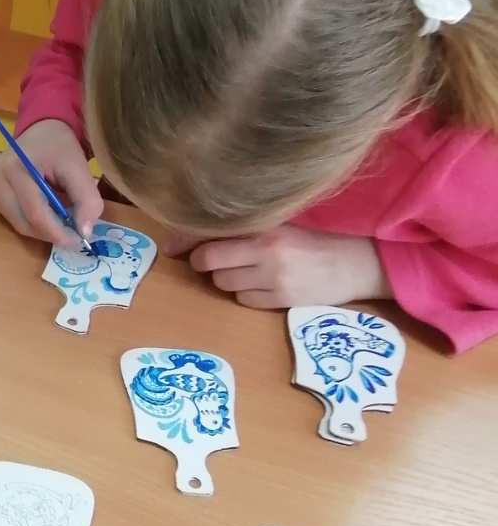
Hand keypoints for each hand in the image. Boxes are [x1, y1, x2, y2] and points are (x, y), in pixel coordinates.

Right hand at [0, 118, 102, 244]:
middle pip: (23, 222)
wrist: (42, 130)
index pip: (35, 212)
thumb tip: (84, 233)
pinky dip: (31, 221)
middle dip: (50, 233)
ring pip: (17, 224)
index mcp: (16, 166)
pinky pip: (11, 218)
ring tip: (60, 220)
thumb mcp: (79, 167)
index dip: (57, 232)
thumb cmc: (60, 147)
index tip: (78, 240)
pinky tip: (45, 211)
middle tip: (72, 234)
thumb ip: (86, 199)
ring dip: (41, 229)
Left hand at [165, 225, 389, 308]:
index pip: (210, 233)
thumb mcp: (278, 226)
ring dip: (228, 279)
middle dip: (206, 264)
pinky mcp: (282, 300)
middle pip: (209, 261)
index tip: (170, 249)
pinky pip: (244, 301)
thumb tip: (188, 239)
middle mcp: (266, 249)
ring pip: (224, 283)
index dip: (184, 242)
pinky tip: (265, 286)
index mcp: (263, 225)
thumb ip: (240, 230)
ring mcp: (274, 277)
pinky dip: (247, 295)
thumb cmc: (310, 242)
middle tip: (216, 261)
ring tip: (250, 271)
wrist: (355, 264)